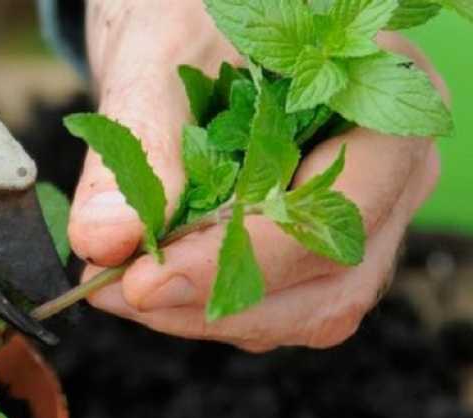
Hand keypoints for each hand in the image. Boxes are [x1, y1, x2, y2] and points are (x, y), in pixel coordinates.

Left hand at [72, 1, 444, 351]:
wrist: (190, 12)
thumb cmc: (192, 11)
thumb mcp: (161, 57)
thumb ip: (139, 144)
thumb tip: (105, 239)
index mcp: (382, 107)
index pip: (335, 211)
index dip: (241, 259)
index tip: (145, 280)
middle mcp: (388, 174)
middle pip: (327, 279)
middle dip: (213, 298)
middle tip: (114, 290)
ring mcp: (355, 216)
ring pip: (303, 306)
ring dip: (203, 312)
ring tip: (117, 283)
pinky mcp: (308, 241)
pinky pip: (274, 301)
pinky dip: (203, 303)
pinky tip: (144, 277)